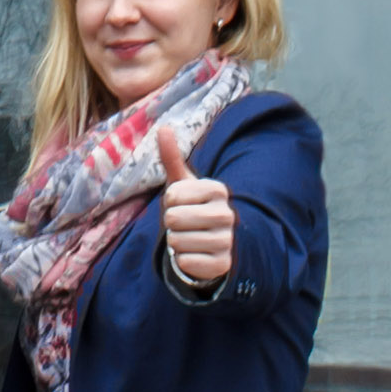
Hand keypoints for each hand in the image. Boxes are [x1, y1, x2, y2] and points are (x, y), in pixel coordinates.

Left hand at [159, 117, 236, 288]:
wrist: (211, 245)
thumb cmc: (192, 209)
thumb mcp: (182, 184)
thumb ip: (172, 158)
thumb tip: (163, 127)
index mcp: (217, 189)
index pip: (173, 195)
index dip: (169, 202)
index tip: (181, 204)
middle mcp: (227, 213)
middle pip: (174, 219)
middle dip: (171, 224)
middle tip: (183, 224)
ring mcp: (228, 240)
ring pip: (178, 242)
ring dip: (176, 243)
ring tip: (189, 239)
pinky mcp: (223, 264)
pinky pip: (187, 262)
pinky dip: (183, 261)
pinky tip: (195, 255)